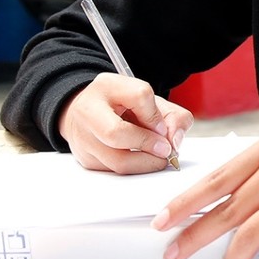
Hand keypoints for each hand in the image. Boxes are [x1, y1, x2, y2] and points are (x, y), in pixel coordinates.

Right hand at [57, 73, 190, 173]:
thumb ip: (171, 115)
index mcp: (108, 87)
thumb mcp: (150, 101)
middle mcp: (89, 111)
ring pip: (118, 161)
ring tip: (157, 157)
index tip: (163, 128)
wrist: (87, 113)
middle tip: (165, 150)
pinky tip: (141, 159)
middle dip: (148, 145)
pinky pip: (116, 172)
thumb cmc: (122, 105)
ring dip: (146, 163)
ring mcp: (83, 138)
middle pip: (116, 133)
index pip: (139, 96)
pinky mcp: (87, 160)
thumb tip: (174, 141)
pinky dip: (135, 169)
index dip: (155, 115)